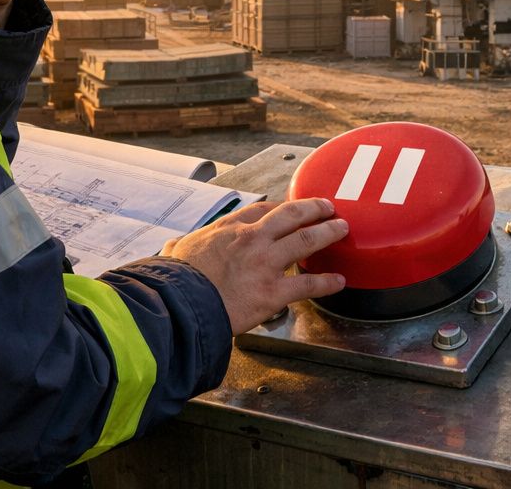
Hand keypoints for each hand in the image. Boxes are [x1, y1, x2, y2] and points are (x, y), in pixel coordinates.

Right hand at [163, 198, 347, 333]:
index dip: (282, 207)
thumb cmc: (175, 280)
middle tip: (328, 207)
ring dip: (328, 232)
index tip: (292, 207)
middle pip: (292, 215)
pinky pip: (307, 284)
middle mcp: (251, 239)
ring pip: (306, 241)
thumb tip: (168, 248)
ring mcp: (264, 263)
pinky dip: (327, 282)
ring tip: (341, 228)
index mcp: (229, 228)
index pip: (263, 210)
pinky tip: (338, 281)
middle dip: (314, 208)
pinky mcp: (272, 292)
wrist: (179, 304)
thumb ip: (179, 246)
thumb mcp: (176, 251)